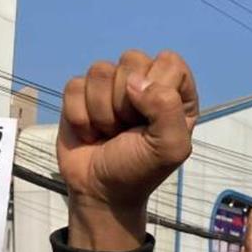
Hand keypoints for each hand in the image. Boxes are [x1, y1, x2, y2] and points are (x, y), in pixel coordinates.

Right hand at [56, 50, 198, 243]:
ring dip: (103, 111)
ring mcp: (111, 85)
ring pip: (100, 70)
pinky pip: (75, 85)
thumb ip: (167, 108)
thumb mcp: (171, 148)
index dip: (157, 88)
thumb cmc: (140, 170)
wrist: (101, 191)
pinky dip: (80, 116)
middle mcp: (145, 83)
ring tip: (110, 132)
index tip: (151, 120)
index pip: (169, 62)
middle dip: (126, 102)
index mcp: (176, 93)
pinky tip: (90, 132)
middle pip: (132, 60)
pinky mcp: (81, 92)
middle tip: (129, 129)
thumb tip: (135, 81)